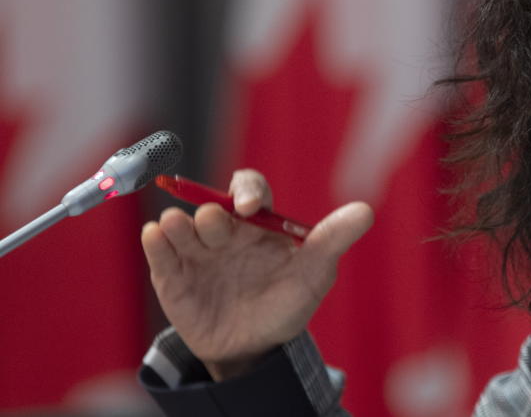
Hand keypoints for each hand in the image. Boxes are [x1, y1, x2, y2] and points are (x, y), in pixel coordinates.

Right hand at [140, 169, 373, 380]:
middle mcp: (225, 232)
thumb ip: (333, 240)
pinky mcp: (174, 279)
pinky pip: (161, 257)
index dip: (247, 189)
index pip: (249, 189)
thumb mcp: (314, 274)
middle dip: (213, 215)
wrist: (256, 349)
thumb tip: (366, 211)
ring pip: (182, 228)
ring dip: (178, 225)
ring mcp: (197, 254)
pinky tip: (156, 236)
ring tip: (176, 226)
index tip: (251, 205)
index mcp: (258, 223)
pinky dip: (156, 244)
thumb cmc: (287, 303)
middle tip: (217, 223)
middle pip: (213, 210)